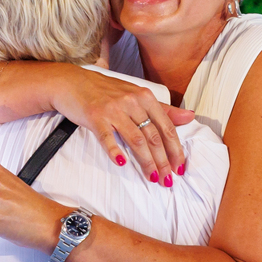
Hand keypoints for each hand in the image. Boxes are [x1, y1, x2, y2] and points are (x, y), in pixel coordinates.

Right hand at [48, 66, 194, 184]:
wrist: (72, 82)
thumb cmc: (106, 92)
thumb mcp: (137, 95)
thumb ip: (163, 109)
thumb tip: (190, 116)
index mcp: (145, 97)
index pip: (167, 127)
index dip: (175, 149)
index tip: (180, 167)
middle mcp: (132, 102)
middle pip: (154, 136)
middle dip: (163, 161)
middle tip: (168, 179)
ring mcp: (113, 109)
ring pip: (136, 139)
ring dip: (146, 161)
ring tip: (152, 177)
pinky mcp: (95, 117)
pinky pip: (107, 137)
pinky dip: (115, 151)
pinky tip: (121, 163)